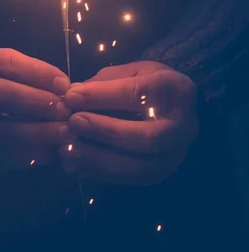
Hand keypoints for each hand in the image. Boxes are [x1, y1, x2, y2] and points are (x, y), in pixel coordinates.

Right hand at [0, 47, 71, 172]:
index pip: (0, 62)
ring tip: (66, 131)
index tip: (64, 84)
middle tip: (66, 109)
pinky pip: (3, 156)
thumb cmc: (13, 87)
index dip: (35, 72)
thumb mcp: (20, 72)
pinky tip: (56, 150)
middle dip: (35, 101)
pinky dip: (33, 154)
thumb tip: (70, 91)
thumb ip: (40, 77)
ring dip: (37, 131)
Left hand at [59, 61, 198, 185]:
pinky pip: (127, 180)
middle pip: (145, 137)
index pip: (138, 94)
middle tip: (73, 123)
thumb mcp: (131, 71)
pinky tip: (72, 165)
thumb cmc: (146, 84)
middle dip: (104, 131)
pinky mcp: (160, 175)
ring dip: (98, 159)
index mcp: (176, 90)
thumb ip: (104, 82)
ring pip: (137, 167)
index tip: (71, 96)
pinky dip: (97, 174)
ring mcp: (174, 155)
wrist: (173, 108)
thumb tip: (72, 97)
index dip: (102, 96)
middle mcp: (182, 126)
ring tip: (67, 148)